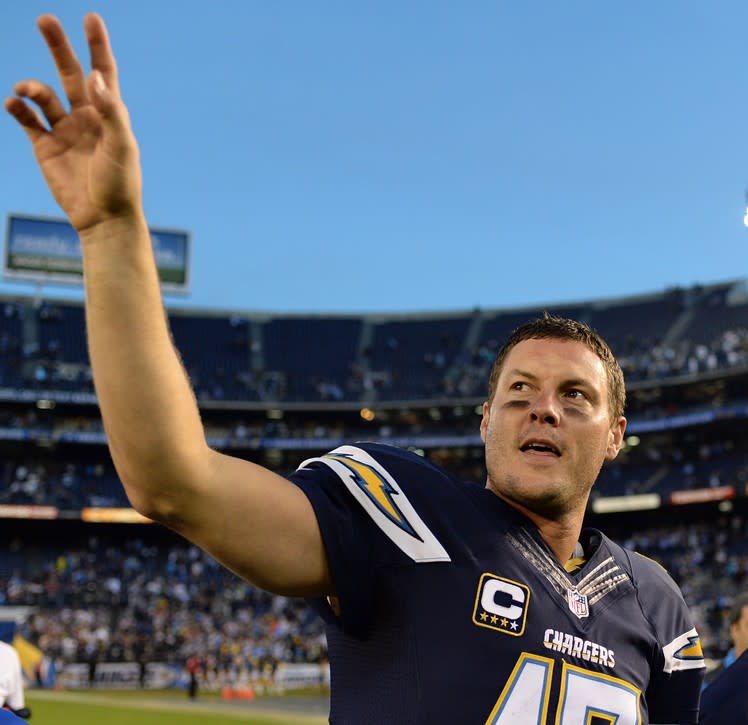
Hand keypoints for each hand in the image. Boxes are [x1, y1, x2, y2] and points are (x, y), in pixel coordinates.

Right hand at [5, 14, 141, 233]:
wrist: (102, 218)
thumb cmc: (120, 183)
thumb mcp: (121, 146)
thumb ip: (110, 111)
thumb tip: (93, 76)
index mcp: (109, 115)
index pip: (104, 73)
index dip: (98, 46)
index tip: (91, 17)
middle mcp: (86, 117)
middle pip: (70, 73)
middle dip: (58, 46)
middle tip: (45, 18)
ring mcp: (64, 131)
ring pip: (43, 96)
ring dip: (32, 87)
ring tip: (24, 89)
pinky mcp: (45, 147)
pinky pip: (27, 119)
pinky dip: (17, 107)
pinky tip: (13, 102)